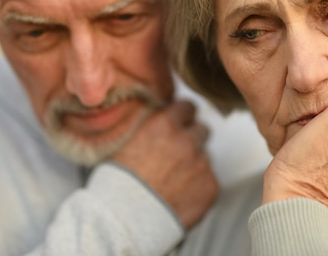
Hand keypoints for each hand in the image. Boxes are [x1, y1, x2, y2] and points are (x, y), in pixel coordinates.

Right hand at [112, 100, 218, 228]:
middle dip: (191, 139)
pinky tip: (180, 195)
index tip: (179, 123)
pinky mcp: (211, 187)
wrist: (124, 220)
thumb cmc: (117, 184)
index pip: (187, 107)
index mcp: (165, 124)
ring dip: (195, 164)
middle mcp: (187, 140)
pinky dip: (199, 186)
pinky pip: (210, 180)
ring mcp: (202, 163)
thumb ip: (150, 126)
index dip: (182, 116)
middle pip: (201, 130)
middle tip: (177, 154)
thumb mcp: (126, 142)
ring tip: (174, 180)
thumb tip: (162, 116)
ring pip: (205, 156)